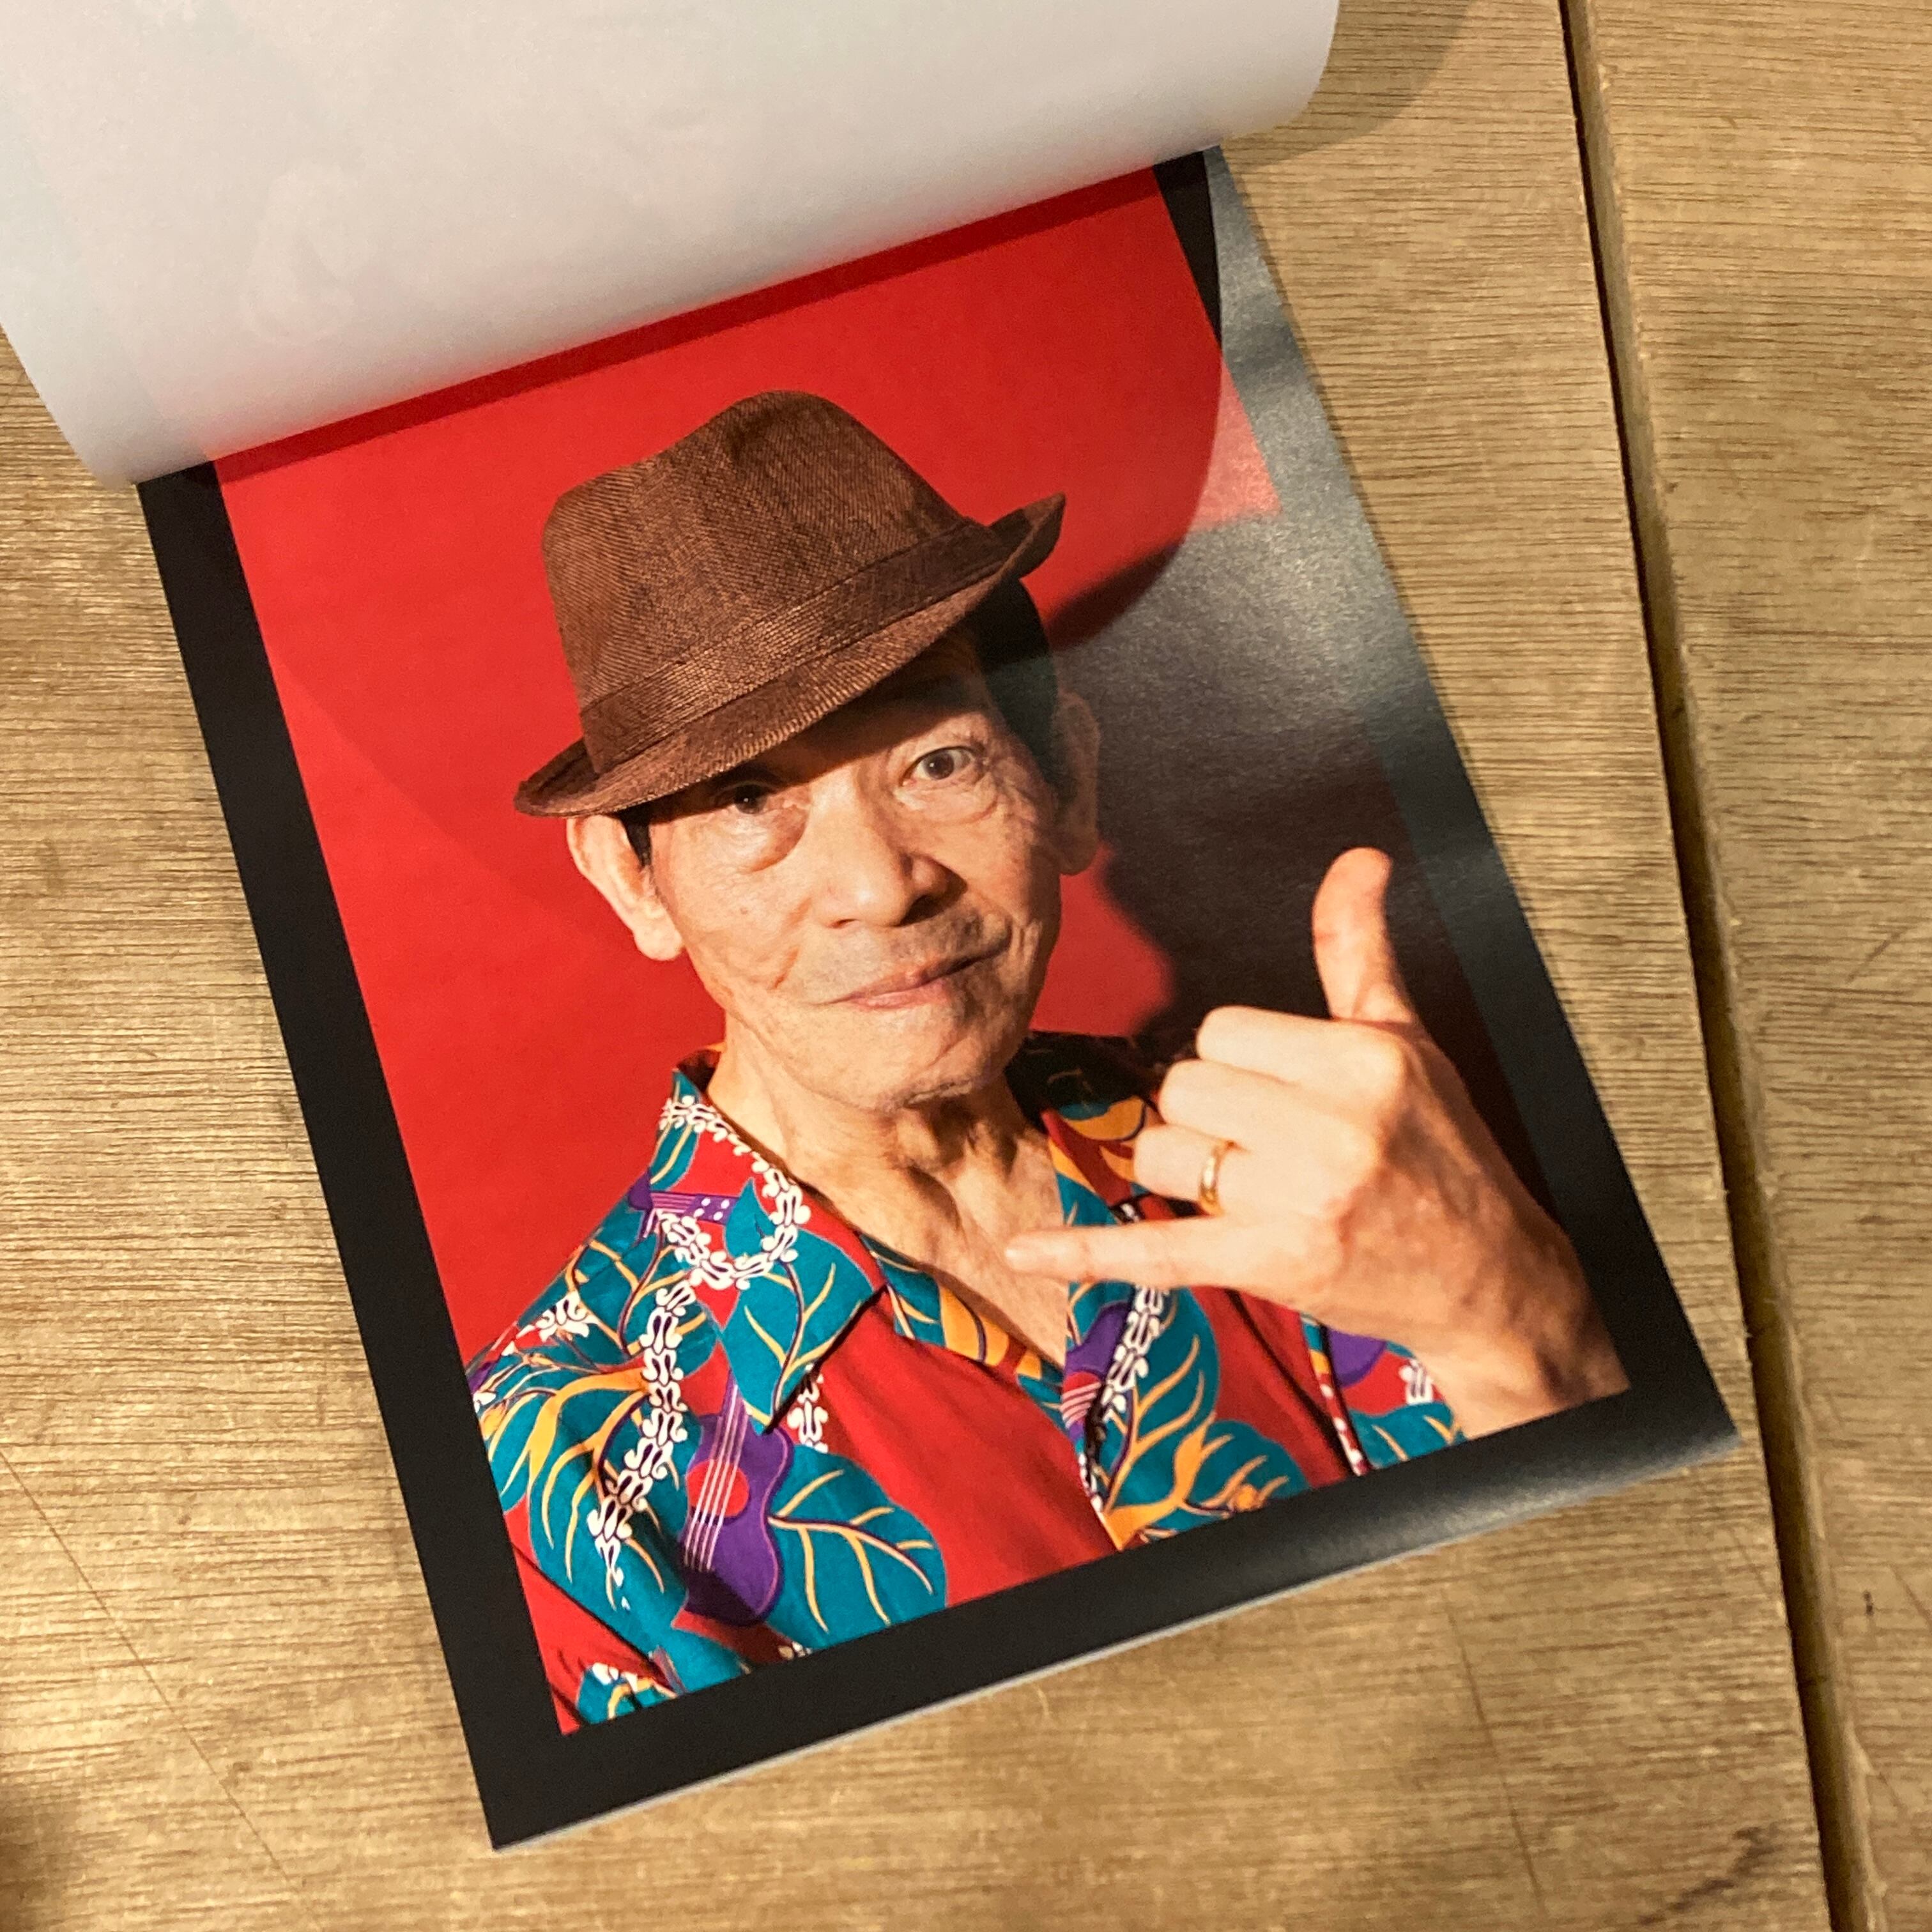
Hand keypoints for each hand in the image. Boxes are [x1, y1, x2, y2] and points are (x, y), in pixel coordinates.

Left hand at [1005, 847, 1626, 1436]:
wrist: (1490, 1281)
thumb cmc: (1444, 1153)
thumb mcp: (1408, 1039)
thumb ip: (1357, 948)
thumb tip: (1358, 858)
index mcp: (1362, 1060)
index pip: (1221, 1031)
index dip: (1236, 1061)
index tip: (1276, 1092)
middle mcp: (1333, 1126)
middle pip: (1184, 1088)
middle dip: (1208, 1115)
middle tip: (1263, 1144)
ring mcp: (1301, 1201)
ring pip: (1163, 1155)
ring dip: (1187, 1174)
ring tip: (1249, 1191)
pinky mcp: (1272, 1267)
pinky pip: (1156, 1250)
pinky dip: (1085, 1254)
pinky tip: (1024, 1253)